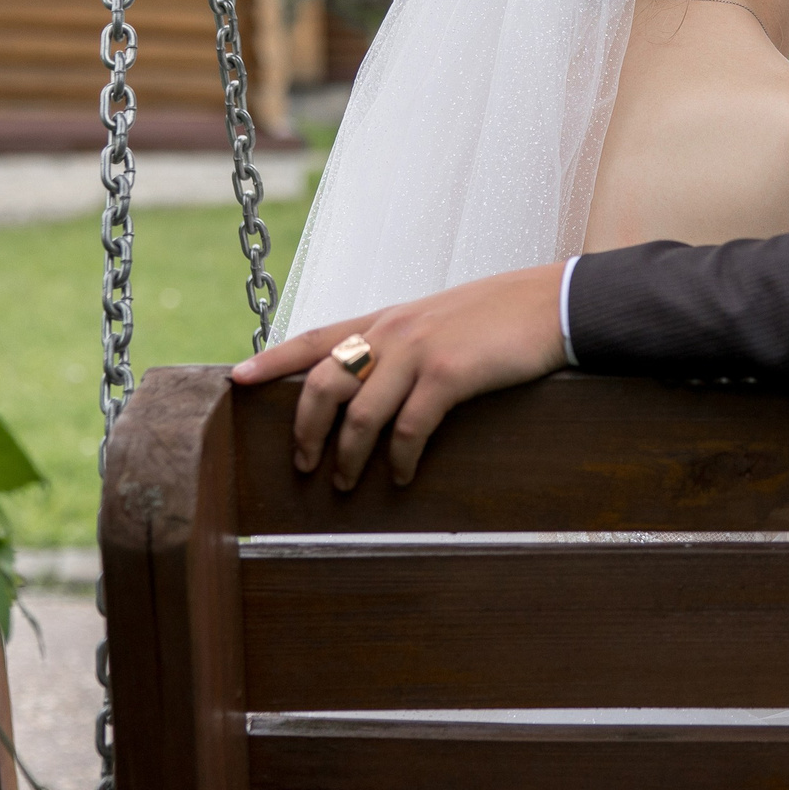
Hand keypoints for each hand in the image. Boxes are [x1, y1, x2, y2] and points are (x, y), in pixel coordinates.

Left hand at [230, 260, 568, 489]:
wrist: (551, 304)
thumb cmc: (499, 318)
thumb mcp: (439, 321)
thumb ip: (402, 344)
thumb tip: (375, 380)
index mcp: (386, 319)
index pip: (315, 338)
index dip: (272, 359)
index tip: (237, 379)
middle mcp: (392, 330)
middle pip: (323, 382)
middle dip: (305, 429)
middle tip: (302, 465)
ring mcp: (418, 350)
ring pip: (359, 413)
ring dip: (347, 456)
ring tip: (345, 485)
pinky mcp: (447, 374)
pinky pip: (409, 427)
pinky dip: (400, 458)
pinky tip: (402, 476)